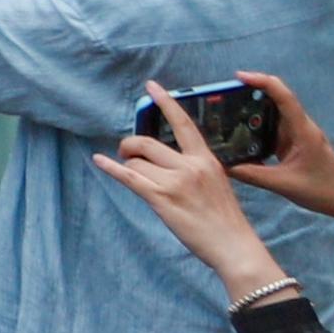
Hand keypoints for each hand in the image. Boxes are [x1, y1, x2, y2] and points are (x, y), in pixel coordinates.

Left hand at [95, 89, 291, 301]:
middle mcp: (190, 166)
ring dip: (129, 166)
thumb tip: (168, 160)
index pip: (183, 124)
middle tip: (127, 153)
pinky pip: (129, 177)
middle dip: (131, 146)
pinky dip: (111, 168)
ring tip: (131, 173)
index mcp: (206, 159)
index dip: (166, 102)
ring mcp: (175, 182)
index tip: (152, 86)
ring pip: (137, 162)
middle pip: (147, 143)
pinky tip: (99, 160)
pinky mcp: (162, 199)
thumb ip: (195, 167)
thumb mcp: (217, 183)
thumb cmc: (226, 220)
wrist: (234, 246)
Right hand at [203, 68, 333, 221]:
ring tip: (226, 113)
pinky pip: (273, 128)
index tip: (238, 77)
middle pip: (275, 99)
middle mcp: (300, 126)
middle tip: (223, 98)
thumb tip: (223, 166)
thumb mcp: (284, 185)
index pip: (283, 96)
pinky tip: (241, 135)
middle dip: (250, 93)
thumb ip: (253, 175)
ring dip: (252, 110)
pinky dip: (257, 127)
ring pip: (273, 113)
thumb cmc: (322, 190)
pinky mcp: (295, 143)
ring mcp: (298, 134)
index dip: (261, 81)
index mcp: (302, 130)